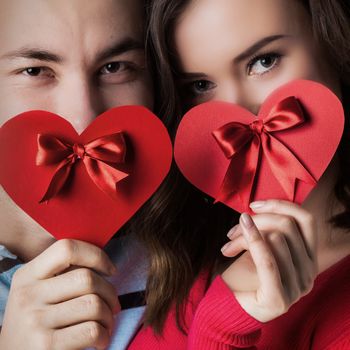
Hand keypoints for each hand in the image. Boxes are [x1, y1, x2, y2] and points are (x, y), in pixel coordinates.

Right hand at [0, 239, 119, 349]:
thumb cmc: (35, 324)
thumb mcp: (36, 293)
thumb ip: (62, 275)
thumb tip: (103, 264)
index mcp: (27, 275)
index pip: (67, 249)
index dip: (96, 255)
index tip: (110, 270)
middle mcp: (27, 294)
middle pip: (86, 278)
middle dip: (110, 292)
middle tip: (113, 305)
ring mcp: (34, 320)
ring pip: (93, 304)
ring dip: (109, 316)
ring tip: (106, 324)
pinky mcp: (45, 345)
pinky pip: (92, 330)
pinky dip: (104, 335)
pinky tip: (100, 340)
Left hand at [221, 200, 317, 321]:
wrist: (234, 306)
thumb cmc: (247, 274)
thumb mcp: (261, 247)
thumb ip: (266, 230)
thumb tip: (253, 210)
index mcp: (308, 256)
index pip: (306, 219)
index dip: (281, 205)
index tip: (254, 205)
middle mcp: (309, 271)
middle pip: (286, 226)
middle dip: (255, 221)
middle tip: (233, 229)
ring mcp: (298, 287)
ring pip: (275, 239)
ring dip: (244, 236)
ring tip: (228, 245)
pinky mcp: (280, 298)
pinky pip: (268, 260)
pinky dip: (254, 240)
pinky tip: (240, 230)